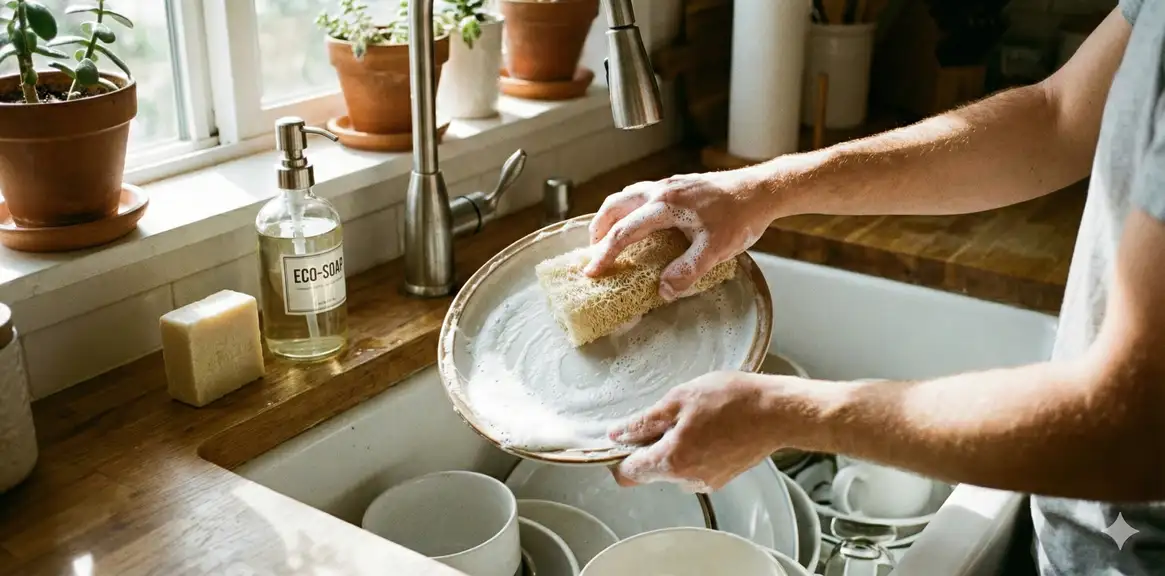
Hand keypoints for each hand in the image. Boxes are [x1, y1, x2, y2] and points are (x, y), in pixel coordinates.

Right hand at [584, 169, 772, 300]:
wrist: (762, 190)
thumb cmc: (741, 216)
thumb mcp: (716, 250)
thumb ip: (688, 271)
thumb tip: (663, 290)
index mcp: (664, 206)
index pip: (624, 231)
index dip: (605, 253)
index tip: (592, 271)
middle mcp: (661, 190)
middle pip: (616, 205)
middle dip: (599, 228)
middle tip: (592, 251)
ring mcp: (670, 185)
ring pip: (628, 196)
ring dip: (612, 215)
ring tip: (608, 235)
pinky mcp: (680, 185)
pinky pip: (643, 193)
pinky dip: (630, 208)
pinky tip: (639, 221)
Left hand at [608, 371, 802, 491]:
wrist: (778, 412)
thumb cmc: (732, 400)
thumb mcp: (680, 399)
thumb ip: (644, 421)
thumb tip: (617, 433)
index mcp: (672, 460)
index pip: (628, 473)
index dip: (619, 455)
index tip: (622, 437)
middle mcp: (687, 479)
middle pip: (651, 471)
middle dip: (650, 446)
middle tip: (666, 416)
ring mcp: (706, 481)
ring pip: (674, 468)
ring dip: (674, 447)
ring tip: (693, 418)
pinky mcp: (722, 477)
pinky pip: (694, 467)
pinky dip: (694, 450)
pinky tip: (709, 427)